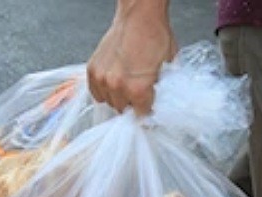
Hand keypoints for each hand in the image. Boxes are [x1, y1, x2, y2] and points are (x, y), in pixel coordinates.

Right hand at [87, 0, 175, 114]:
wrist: (139, 16)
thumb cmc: (155, 38)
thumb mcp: (168, 71)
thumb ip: (161, 92)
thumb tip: (159, 106)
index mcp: (138, 89)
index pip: (142, 116)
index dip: (147, 112)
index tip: (148, 108)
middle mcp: (117, 86)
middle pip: (124, 111)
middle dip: (132, 105)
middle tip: (138, 94)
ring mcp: (103, 78)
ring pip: (109, 103)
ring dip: (118, 98)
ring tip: (126, 86)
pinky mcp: (93, 69)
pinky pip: (96, 93)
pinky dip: (104, 91)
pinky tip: (114, 83)